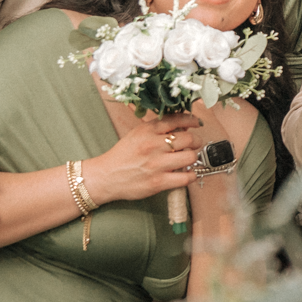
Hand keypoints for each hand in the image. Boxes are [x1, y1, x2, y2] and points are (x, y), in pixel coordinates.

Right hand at [84, 111, 202, 204]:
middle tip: (194, 143)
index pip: (176, 120)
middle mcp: (153, 146)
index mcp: (147, 131)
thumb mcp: (137, 134)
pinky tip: (187, 174)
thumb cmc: (122, 156)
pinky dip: (191, 176)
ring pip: (190, 157)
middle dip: (195, 140)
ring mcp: (156, 164)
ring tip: (188, 158)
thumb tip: (182, 127)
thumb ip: (157, 129)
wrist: (105, 177)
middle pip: (188, 138)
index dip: (191, 120)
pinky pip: (185, 178)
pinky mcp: (158, 182)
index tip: (196, 123)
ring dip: (193, 157)